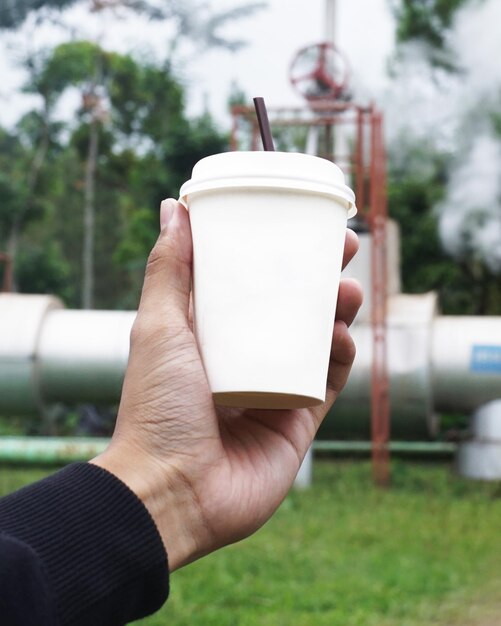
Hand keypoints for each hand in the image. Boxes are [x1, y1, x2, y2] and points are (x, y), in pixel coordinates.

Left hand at [91, 199, 361, 570]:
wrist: (172, 491)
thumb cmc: (157, 408)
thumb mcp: (159, 326)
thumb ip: (169, 268)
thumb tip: (174, 207)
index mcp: (209, 334)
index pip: (249, 282)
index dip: (275, 252)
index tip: (298, 222)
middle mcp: (243, 358)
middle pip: (290, 307)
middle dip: (318, 275)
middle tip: (342, 247)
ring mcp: (272, 389)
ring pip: (315, 340)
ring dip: (337, 311)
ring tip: (348, 289)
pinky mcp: (296, 421)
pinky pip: (327, 382)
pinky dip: (340, 357)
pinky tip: (343, 337)